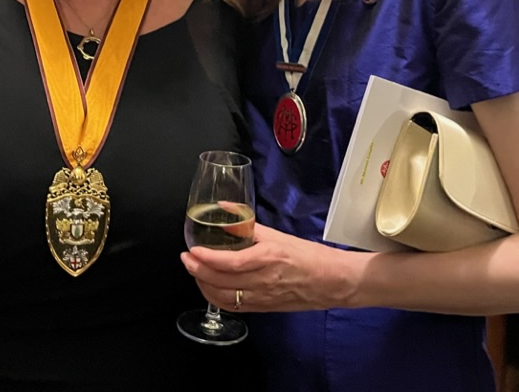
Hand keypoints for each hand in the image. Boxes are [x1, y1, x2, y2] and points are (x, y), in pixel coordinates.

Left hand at [181, 223, 362, 312]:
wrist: (331, 282)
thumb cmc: (307, 256)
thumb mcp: (276, 235)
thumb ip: (247, 225)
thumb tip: (223, 209)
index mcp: (267, 258)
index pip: (230, 263)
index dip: (207, 259)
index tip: (192, 250)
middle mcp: (263, 281)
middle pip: (221, 282)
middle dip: (197, 271)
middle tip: (186, 258)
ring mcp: (262, 298)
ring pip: (223, 298)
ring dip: (203, 286)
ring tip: (194, 271)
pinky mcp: (263, 308)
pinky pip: (233, 307)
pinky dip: (216, 298)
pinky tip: (209, 287)